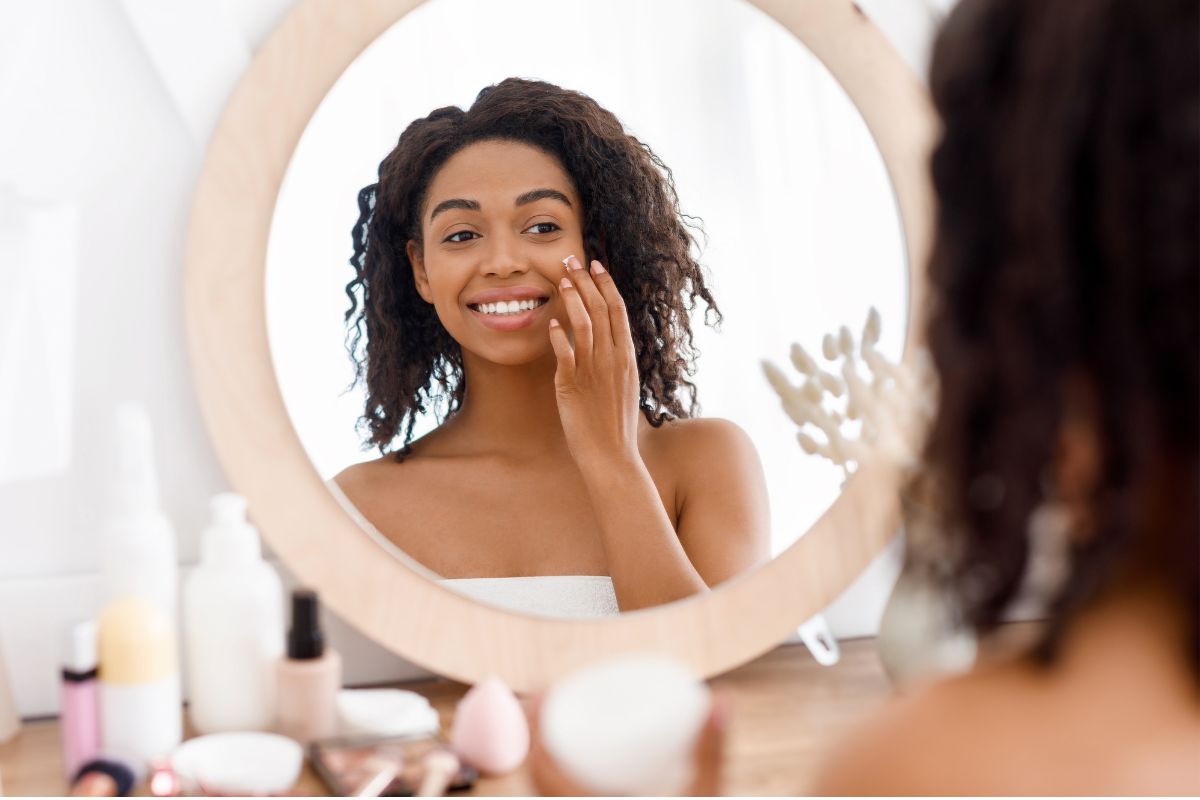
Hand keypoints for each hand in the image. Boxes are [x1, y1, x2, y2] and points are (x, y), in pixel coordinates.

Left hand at [527, 690, 729, 795]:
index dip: (535, 727)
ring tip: (555, 727)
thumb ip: (713, 752)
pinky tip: (561, 772)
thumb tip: (722, 695)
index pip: (543, 771)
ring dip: (543, 764)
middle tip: (550, 701)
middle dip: (537, 738)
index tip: (543, 691)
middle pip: (536, 783)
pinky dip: (553, 789)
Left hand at [548, 256, 641, 468]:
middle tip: (571, 260)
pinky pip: (565, 353)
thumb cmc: (616, 425)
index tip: (596, 265)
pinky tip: (551, 322)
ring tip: (560, 280)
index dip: (606, 284)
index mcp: (627, 356)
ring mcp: (593, 371)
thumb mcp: (624, 386)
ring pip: (584, 325)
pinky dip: (559, 335)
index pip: (617, 310)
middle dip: (585, 281)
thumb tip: (609, 342)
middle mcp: (613, 359)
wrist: (613, 455)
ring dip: (572, 299)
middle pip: (600, 309)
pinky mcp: (573, 385)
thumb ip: (616, 362)